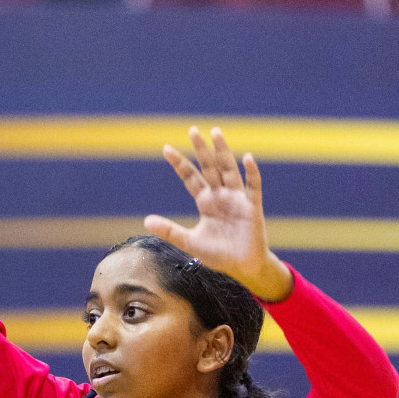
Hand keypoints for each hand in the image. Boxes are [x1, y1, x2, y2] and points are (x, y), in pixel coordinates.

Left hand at [143, 127, 292, 302]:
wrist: (242, 267)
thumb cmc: (218, 254)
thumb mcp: (190, 242)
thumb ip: (170, 230)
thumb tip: (146, 221)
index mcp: (205, 202)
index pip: (190, 177)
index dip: (179, 164)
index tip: (166, 148)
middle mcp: (220, 195)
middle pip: (209, 167)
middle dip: (201, 149)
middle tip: (193, 130)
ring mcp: (237, 199)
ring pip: (229, 170)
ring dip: (223, 152)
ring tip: (216, 132)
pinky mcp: (252, 207)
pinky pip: (252, 187)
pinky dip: (251, 173)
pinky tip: (247, 158)